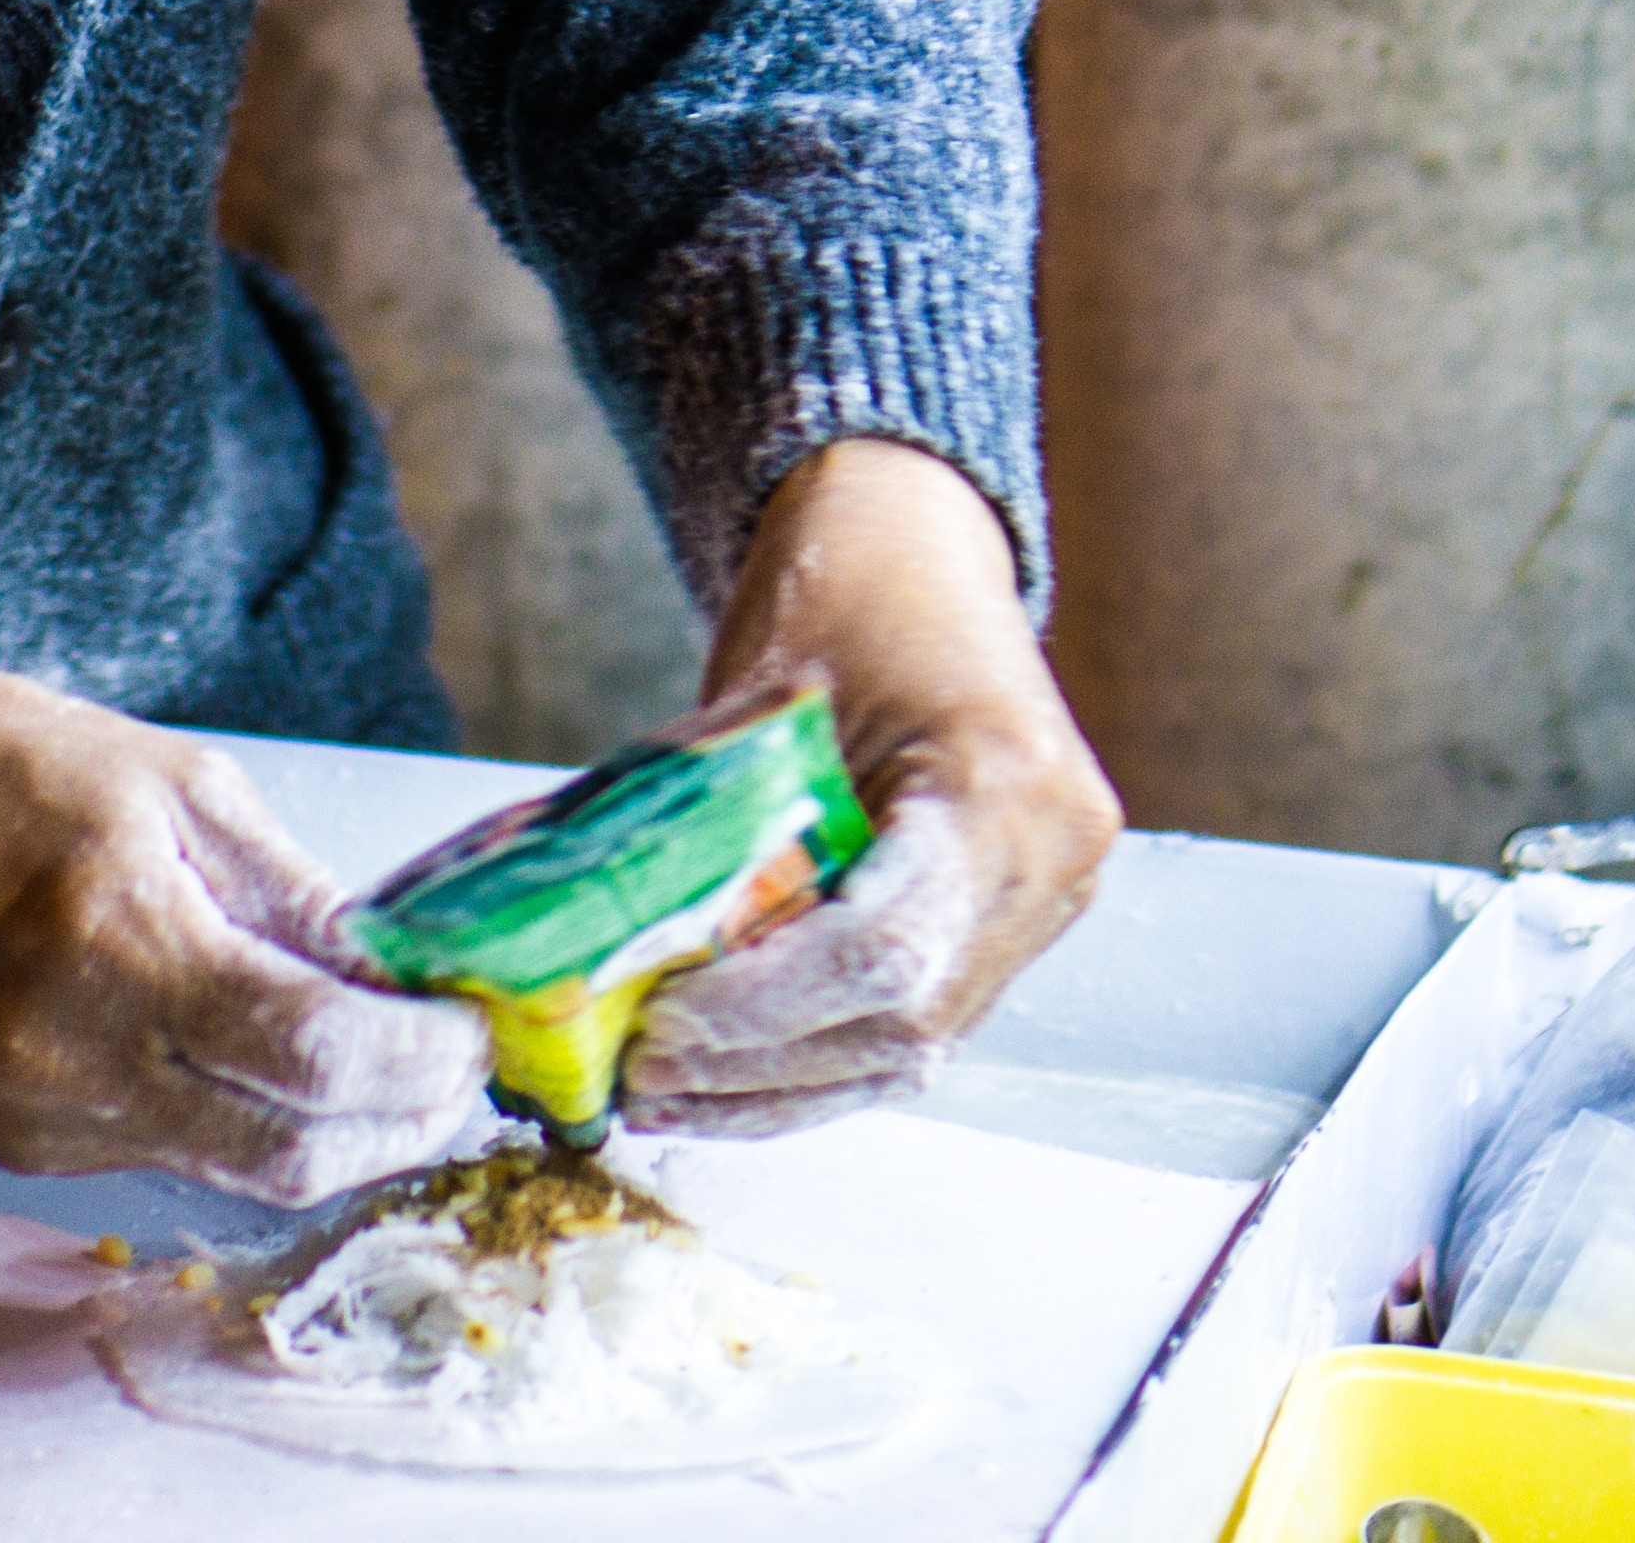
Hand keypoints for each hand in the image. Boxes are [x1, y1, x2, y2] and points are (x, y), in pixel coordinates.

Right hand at [0, 383, 490, 1206]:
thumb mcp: (173, 782)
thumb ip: (290, 893)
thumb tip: (396, 973)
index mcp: (114, 938)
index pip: (312, 1050)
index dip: (416, 1062)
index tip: (469, 1040)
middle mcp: (70, 1051)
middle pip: (284, 1145)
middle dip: (394, 1123)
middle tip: (454, 1078)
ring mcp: (37, 1113)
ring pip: (230, 1166)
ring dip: (325, 1133)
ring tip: (386, 1074)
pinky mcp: (18, 1141)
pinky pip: (165, 1155)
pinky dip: (236, 1120)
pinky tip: (269, 1065)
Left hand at [623, 436, 1118, 1139]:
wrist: (919, 541)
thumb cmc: (843, 587)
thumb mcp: (762, 693)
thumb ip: (701, 825)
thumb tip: (582, 948)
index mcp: (1006, 783)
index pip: (887, 948)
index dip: (763, 1006)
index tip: (659, 1024)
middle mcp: (1052, 860)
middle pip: (901, 1021)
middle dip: (757, 1062)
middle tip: (636, 1075)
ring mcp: (1045, 902)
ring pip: (909, 1050)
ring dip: (777, 1086)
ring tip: (662, 1093)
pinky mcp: (1012, 927)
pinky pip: (916, 1028)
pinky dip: (816, 1063)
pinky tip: (726, 1081)